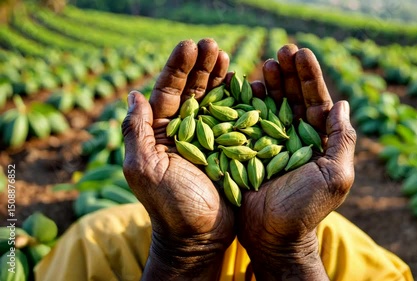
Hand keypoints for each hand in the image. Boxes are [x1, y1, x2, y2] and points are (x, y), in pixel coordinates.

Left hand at [122, 38, 234, 279]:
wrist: (199, 238)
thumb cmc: (170, 207)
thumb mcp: (144, 169)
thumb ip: (135, 132)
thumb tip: (134, 94)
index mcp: (160, 133)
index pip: (168, 92)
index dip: (178, 68)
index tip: (189, 46)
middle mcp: (183, 131)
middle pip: (192, 91)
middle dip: (201, 67)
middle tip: (212, 44)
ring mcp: (207, 139)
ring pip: (214, 101)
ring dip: (219, 77)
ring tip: (227, 56)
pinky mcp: (229, 149)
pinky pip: (234, 119)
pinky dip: (239, 101)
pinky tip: (245, 83)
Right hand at [237, 45, 356, 279]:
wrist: (272, 235)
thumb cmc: (307, 209)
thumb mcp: (335, 175)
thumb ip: (343, 139)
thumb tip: (343, 103)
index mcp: (318, 140)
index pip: (316, 101)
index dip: (310, 76)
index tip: (301, 53)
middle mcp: (295, 137)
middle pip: (292, 97)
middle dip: (288, 73)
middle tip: (281, 50)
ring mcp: (271, 142)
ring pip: (270, 105)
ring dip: (268, 83)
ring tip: (264, 64)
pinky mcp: (249, 149)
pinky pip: (248, 121)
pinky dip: (246, 103)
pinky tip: (243, 85)